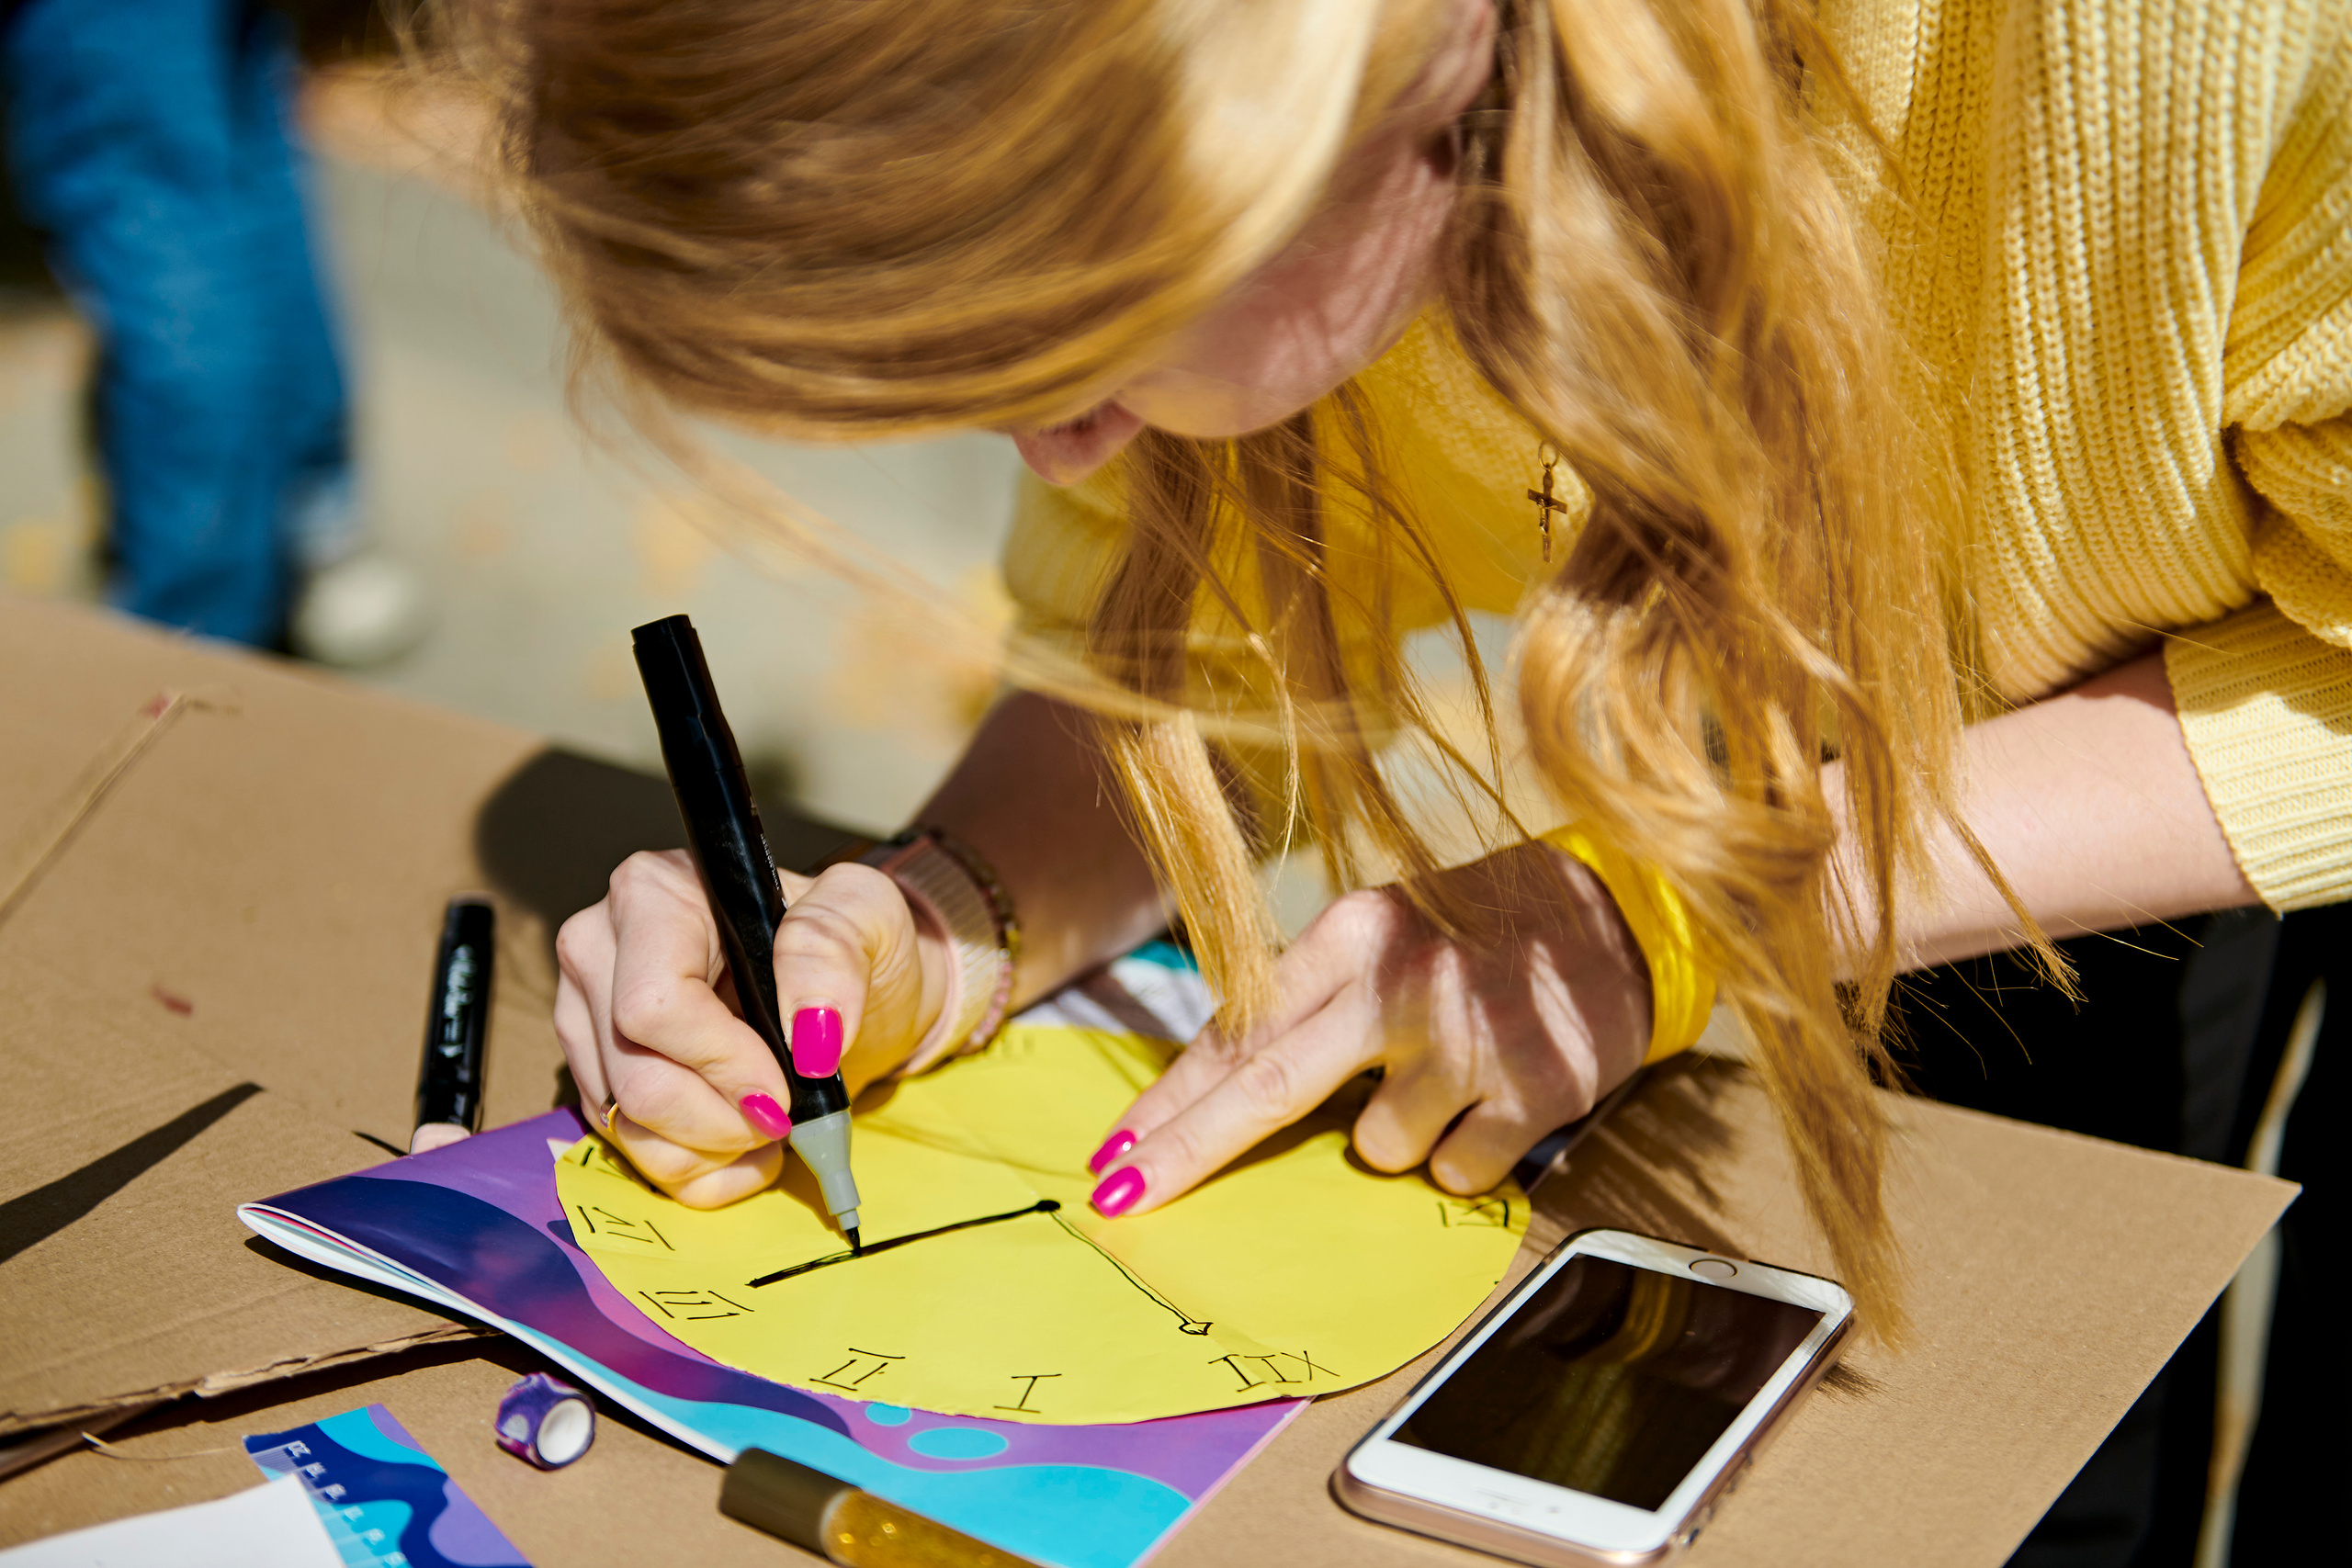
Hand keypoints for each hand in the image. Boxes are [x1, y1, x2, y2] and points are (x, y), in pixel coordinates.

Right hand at [553, 850, 945, 1206]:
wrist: (850, 1000)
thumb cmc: (855, 948)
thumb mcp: (869, 915)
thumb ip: (834, 949)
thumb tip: (806, 1027)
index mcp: (655, 893)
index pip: (654, 1005)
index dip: (720, 1063)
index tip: (782, 1087)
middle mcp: (601, 949)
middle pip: (635, 1077)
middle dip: (721, 1119)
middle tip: (783, 1113)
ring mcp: (588, 1018)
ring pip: (628, 1125)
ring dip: (714, 1149)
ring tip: (771, 1125)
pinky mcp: (596, 1075)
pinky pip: (630, 1152)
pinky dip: (700, 1168)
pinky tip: (745, 1144)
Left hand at [1086, 842, 1652, 1214]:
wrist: (1618, 914)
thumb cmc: (1472, 935)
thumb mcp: (1381, 936)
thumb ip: (1308, 1003)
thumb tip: (1214, 1094)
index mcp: (1351, 932)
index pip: (1239, 1028)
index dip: (1170, 1098)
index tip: (1114, 1151)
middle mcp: (1400, 979)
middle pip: (1268, 1089)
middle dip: (1188, 1151)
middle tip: (1124, 1199)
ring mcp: (1468, 1037)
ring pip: (1377, 1149)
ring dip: (1395, 1138)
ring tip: (1445, 1078)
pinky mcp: (1532, 1090)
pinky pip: (1453, 1172)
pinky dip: (1461, 1157)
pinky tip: (1490, 1102)